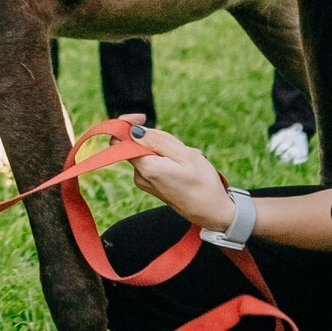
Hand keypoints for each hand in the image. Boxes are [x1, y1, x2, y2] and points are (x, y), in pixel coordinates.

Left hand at [119, 120, 234, 231]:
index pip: (119, 141)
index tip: (143, 118)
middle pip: (137, 144)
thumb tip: (132, 130)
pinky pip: (153, 162)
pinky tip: (183, 165)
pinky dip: (166, 158)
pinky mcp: (152, 184)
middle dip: (156, 138)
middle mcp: (140, 176)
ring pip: (147, 152)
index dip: (127, 126)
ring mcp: (145, 182)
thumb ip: (156, 140)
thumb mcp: (184, 154)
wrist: (212, 212)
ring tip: (186, 159)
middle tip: (180, 147)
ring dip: (165, 148)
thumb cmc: (202, 183)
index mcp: (146, 168)